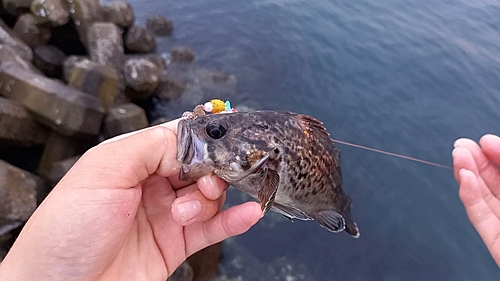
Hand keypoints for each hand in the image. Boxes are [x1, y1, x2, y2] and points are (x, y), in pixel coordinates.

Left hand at [0, 119, 262, 280]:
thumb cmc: (67, 230)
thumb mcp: (103, 169)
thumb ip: (151, 146)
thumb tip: (192, 140)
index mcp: (132, 160)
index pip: (179, 139)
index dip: (202, 139)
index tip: (221, 142)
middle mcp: (151, 185)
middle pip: (200, 165)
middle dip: (211, 169)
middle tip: (208, 179)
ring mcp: (166, 215)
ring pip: (209, 195)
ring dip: (210, 199)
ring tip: (186, 213)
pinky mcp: (177, 245)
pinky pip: (215, 228)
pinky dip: (236, 220)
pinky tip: (249, 213)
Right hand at [453, 134, 499, 266]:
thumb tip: (491, 142)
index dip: (495, 153)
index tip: (482, 140)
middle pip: (492, 181)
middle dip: (475, 161)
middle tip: (461, 146)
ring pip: (483, 196)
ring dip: (467, 174)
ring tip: (458, 156)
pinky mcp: (497, 244)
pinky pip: (480, 217)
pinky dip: (469, 197)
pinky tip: (463, 178)